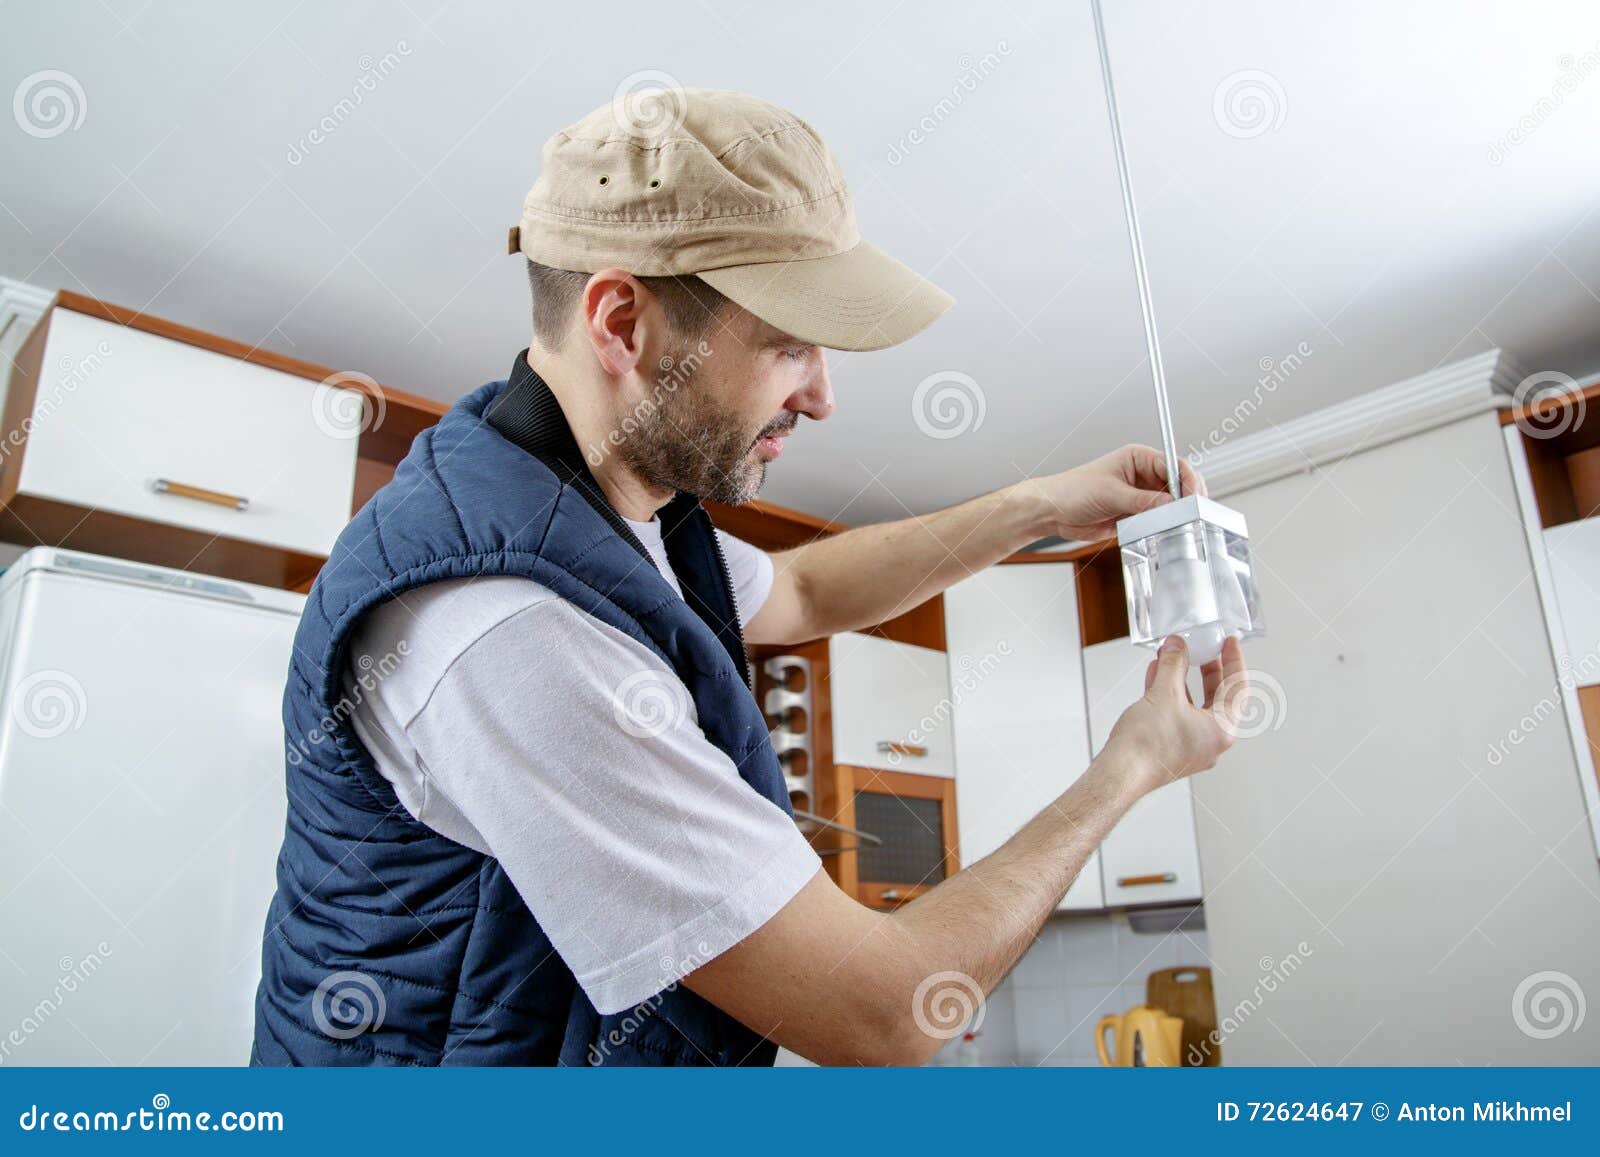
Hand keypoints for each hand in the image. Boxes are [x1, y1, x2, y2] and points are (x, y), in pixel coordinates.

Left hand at [1017, 445, 1205, 541]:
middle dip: (1185, 499)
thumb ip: (1142, 500)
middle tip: (1192, 514)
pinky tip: (1163, 531)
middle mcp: (1142, 475)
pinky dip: (1162, 526)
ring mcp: (1140, 495)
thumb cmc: (1072, 490)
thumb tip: (1170, 504)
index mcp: (1138, 458)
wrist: (1053, 512)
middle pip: (1177, 485)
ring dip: (1174, 515)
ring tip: (1177, 524)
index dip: (1187, 479)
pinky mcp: (1135, 514)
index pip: (1173, 464)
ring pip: (1169, 505)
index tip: (1194, 495)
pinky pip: (1157, 520)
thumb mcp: (1109, 493)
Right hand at [1103, 635, 1246, 795]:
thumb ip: (1174, 665)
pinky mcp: (1171, 747)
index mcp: (1221, 730)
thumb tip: (1178, 647)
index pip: (1237, 688)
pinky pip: (1177, 714)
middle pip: (1217, 696)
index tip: (1229, 644)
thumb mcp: (1164, 694)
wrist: (1120, 773)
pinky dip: (1169, 694)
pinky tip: (1156, 676)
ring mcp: (1191, 745)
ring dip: (1182, 679)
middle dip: (1207, 669)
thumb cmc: (1147, 747)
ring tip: (1172, 657)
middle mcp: (1210, 741)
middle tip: (1204, 649)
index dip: (1233, 661)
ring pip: (1194, 705)